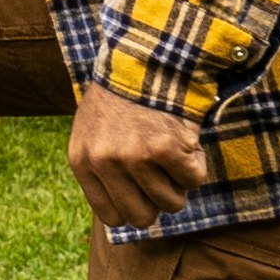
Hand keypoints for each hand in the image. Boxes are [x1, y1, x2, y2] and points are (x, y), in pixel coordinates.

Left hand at [67, 88, 208, 227]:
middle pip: (142, 217)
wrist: (144, 60)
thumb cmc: (121, 102)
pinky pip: (194, 180)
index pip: (112, 217)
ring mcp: (134, 156)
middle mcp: (104, 161)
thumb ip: (101, 173)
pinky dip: (196, 165)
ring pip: (172, 203)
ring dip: (179, 183)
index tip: (142, 194)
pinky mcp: (165, 147)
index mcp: (82, 161)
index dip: (133, 209)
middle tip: (161, 176)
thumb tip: (121, 220)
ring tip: (170, 153)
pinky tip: (185, 142)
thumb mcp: (93, 135)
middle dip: (157, 202)